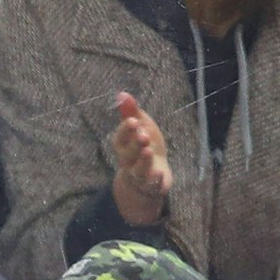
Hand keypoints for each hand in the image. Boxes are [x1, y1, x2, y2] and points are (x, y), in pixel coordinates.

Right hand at [109, 92, 171, 226]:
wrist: (152, 173)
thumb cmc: (144, 145)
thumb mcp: (140, 126)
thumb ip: (131, 112)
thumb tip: (122, 94)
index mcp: (123, 145)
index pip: (120, 138)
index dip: (125, 130)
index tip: (133, 120)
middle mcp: (128, 161)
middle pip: (128, 154)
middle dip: (135, 145)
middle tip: (144, 135)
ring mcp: (139, 175)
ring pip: (138, 170)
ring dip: (142, 161)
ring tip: (148, 151)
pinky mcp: (151, 185)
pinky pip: (151, 185)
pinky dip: (154, 181)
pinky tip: (159, 174)